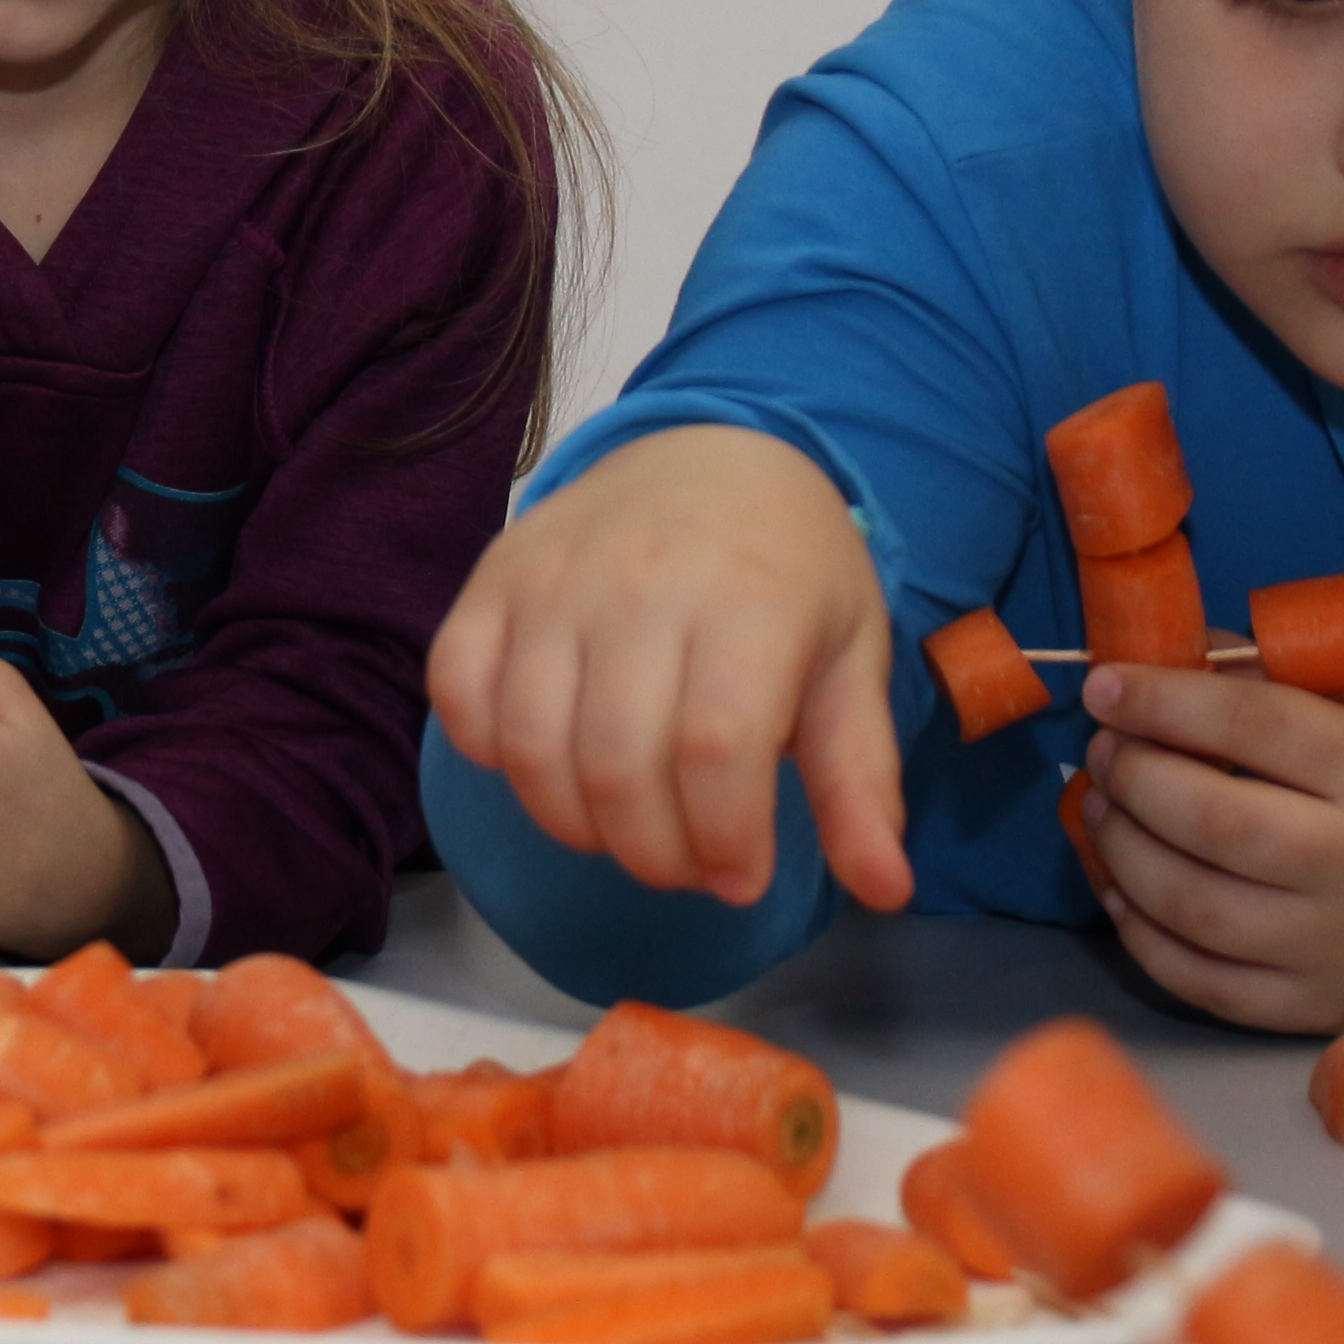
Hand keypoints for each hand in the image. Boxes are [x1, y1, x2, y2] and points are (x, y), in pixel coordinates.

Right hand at [420, 424, 915, 915]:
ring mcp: (555, 578)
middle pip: (617, 763)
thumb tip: (885, 892)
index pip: (715, 751)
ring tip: (621, 828)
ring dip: (572, 823)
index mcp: (751, 601)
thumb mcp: (852, 663)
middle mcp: (643, 582)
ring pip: (531, 743)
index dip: (722, 842)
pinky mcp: (492, 579)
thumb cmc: (791, 573)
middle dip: (651, 853)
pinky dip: (488, 751)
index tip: (741, 878)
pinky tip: (548, 763)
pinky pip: (458, 690)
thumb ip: (860, 781)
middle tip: (683, 865)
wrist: (714, 451)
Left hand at [1081, 665, 1343, 1032]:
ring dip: (1122, 852)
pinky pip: (1204, 983)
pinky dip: (1142, 936)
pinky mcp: (1317, 1005)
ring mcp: (1336, 946)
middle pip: (1215, 823)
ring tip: (1102, 809)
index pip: (1255, 726)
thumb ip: (1272, 674)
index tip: (1104, 687)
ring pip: (1195, 908)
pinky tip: (1121, 887)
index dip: (1164, 702)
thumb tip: (1163, 654)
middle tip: (1103, 751)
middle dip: (1134, 778)